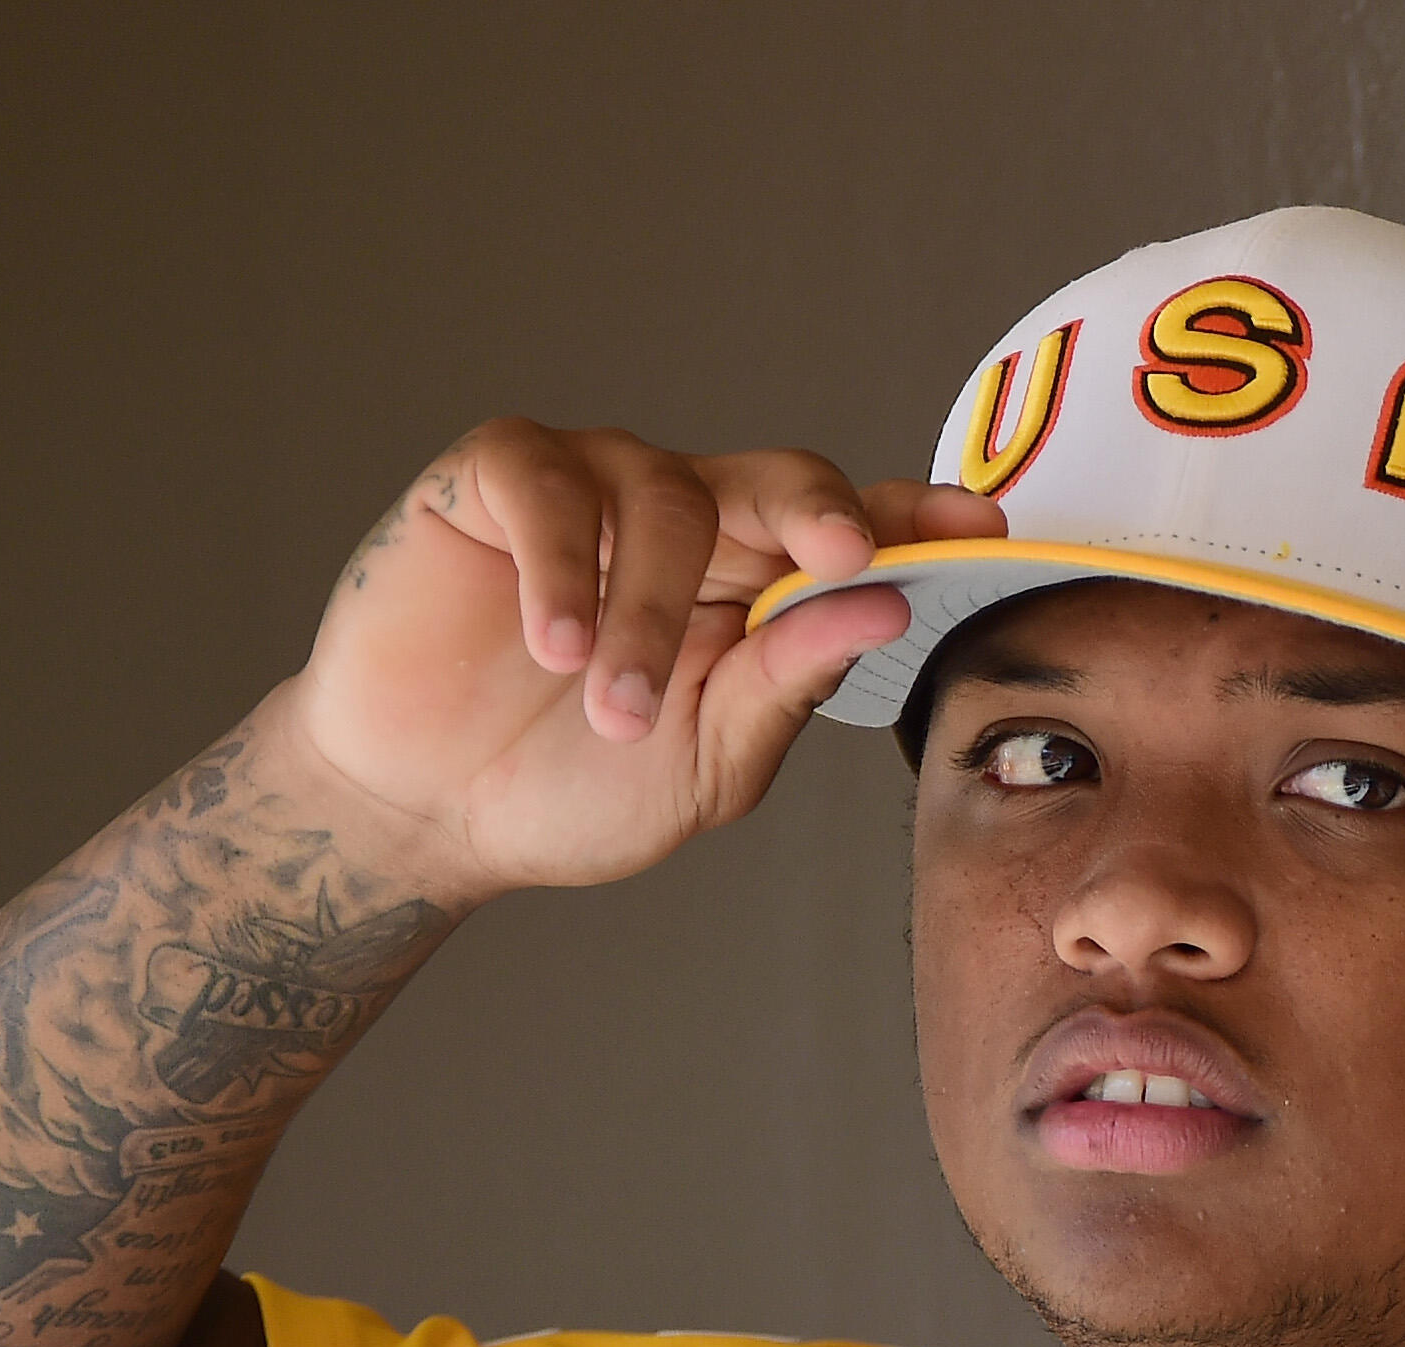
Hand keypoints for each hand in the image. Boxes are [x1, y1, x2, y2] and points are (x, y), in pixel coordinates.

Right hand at [271, 420, 1002, 899]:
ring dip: (648, 612)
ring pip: (664, 497)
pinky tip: (556, 642)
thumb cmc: (575, 785)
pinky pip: (549, 483)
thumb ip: (788, 683)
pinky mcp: (494, 477)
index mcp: (757, 583)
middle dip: (817, 514)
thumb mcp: (708, 760)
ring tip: (611, 707)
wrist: (428, 811)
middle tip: (839, 560)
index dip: (913, 518)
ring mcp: (592, 487)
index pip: (853, 530)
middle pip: (780, 480)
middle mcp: (688, 517)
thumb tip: (881, 605)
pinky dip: (563, 564)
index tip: (976, 528)